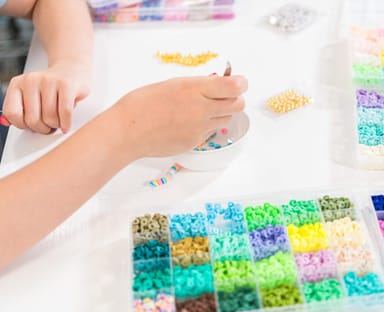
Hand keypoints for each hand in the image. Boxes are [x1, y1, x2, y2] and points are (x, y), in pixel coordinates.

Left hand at [2, 60, 90, 133]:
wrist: (71, 70)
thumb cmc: (50, 88)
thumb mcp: (29, 96)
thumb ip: (17, 108)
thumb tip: (5, 122)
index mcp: (17, 84)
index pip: (12, 113)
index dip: (23, 125)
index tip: (31, 125)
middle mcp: (31, 80)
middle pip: (33, 119)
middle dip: (43, 129)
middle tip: (48, 126)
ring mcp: (49, 81)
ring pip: (50, 118)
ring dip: (56, 126)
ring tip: (58, 121)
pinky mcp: (66, 84)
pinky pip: (65, 112)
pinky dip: (66, 123)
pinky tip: (66, 125)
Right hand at [108, 75, 247, 159]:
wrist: (128, 131)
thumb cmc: (142, 104)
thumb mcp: (172, 85)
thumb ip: (197, 86)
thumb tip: (215, 85)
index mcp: (194, 88)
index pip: (232, 86)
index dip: (241, 84)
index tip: (240, 83)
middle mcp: (201, 108)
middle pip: (237, 105)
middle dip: (236, 99)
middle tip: (228, 97)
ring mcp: (200, 128)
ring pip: (226, 119)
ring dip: (222, 114)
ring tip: (204, 110)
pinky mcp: (196, 142)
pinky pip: (210, 133)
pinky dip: (206, 127)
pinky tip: (189, 123)